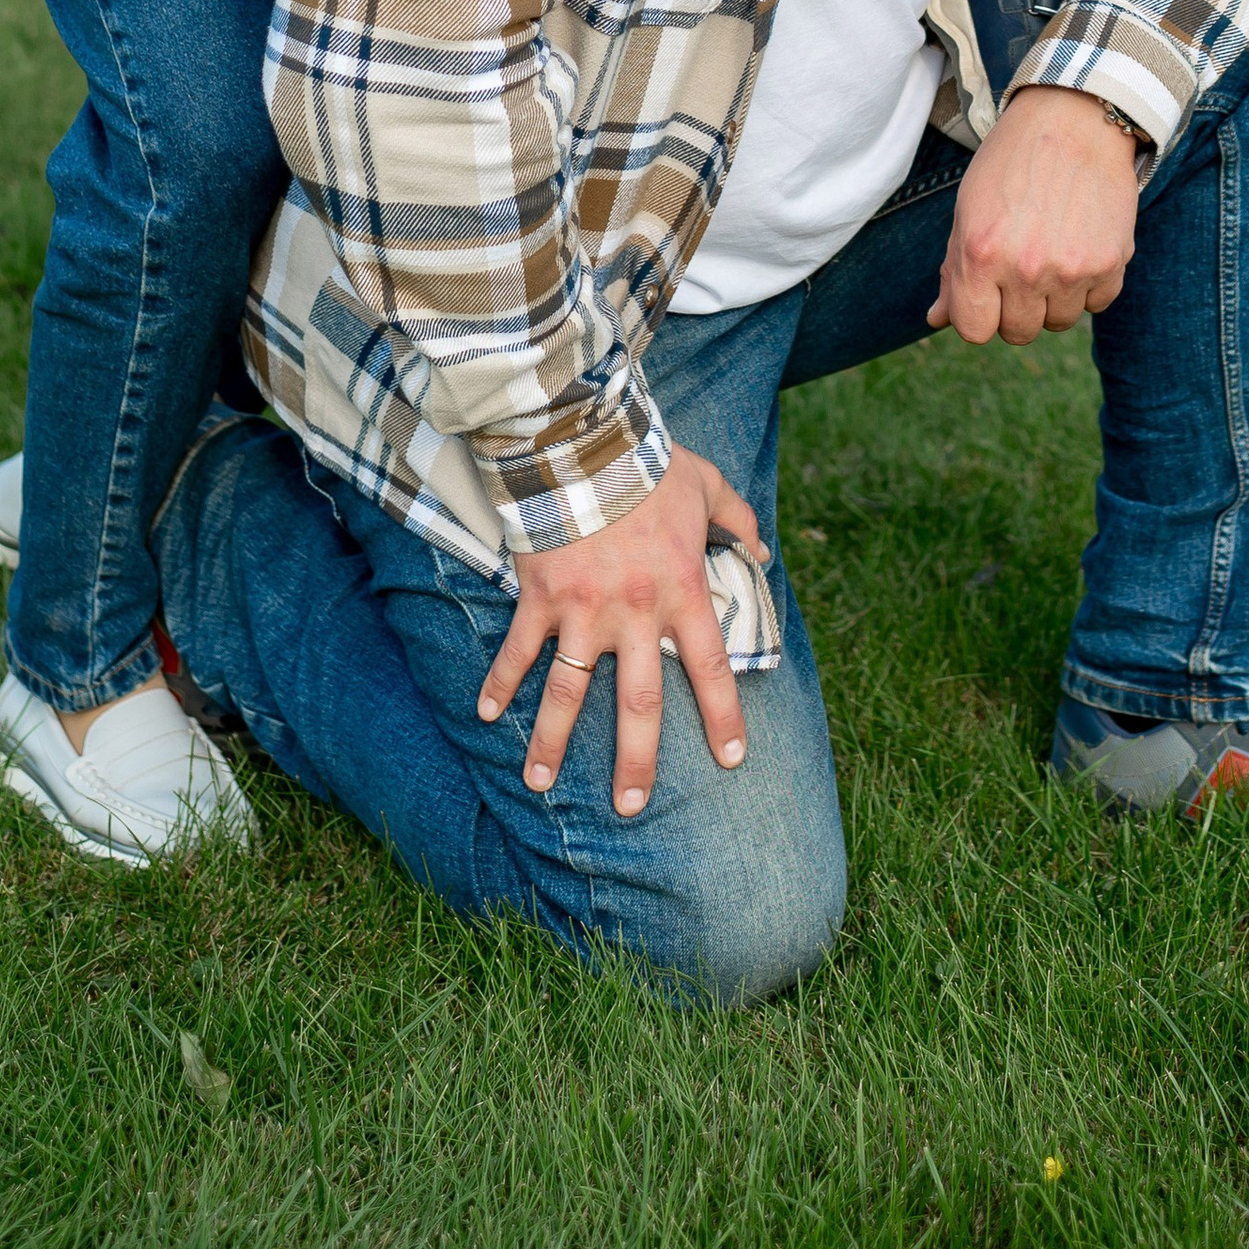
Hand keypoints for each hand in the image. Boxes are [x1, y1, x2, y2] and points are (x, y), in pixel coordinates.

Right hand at [476, 445, 767, 816]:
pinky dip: (500, 683)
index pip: (710, 668)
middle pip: (639, 704)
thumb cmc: (648, 464)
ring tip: (539, 783)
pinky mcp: (541, 598)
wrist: (583, 441)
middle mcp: (635, 614)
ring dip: (553, 742)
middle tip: (632, 806)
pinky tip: (486, 716)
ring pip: (569, 693)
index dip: (723, 717)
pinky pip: (517, 651)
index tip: (730, 759)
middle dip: (636, 760)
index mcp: (681, 591)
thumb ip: (737, 517)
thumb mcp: (706, 484)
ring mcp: (583, 611)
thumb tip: (762, 543)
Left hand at [930, 84, 1142, 345]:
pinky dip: (1090, 284)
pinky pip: (1097, 304)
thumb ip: (954, 269)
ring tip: (1053, 248)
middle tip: (1023, 262)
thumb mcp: (968, 207)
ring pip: (1060, 322)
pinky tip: (1081, 243)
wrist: (1076, 118)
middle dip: (1016, 306)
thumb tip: (937, 319)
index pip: (974, 331)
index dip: (979, 314)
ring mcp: (1072, 269)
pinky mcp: (1112, 263)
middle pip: (1019, 333)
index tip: (987, 292)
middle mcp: (1026, 269)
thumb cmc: (1012, 160)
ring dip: (1055, 297)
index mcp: (980, 254)